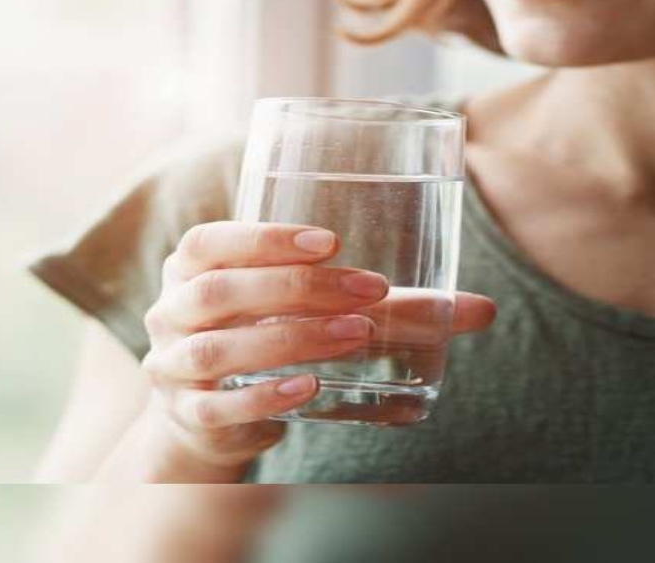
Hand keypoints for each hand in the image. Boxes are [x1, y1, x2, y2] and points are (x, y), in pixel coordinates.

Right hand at [133, 221, 496, 478]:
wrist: (211, 417)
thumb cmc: (273, 337)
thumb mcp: (316, 311)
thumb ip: (393, 307)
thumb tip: (482, 311)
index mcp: (193, 268)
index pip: (210, 241)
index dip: (264, 237)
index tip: (331, 241)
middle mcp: (171, 313)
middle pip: (218, 292)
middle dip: (295, 289)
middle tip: (367, 292)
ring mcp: (174, 368)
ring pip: (218, 350)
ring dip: (289, 339)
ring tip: (354, 336)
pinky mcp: (191, 416)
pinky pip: (218, 408)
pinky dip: (265, 396)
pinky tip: (311, 389)